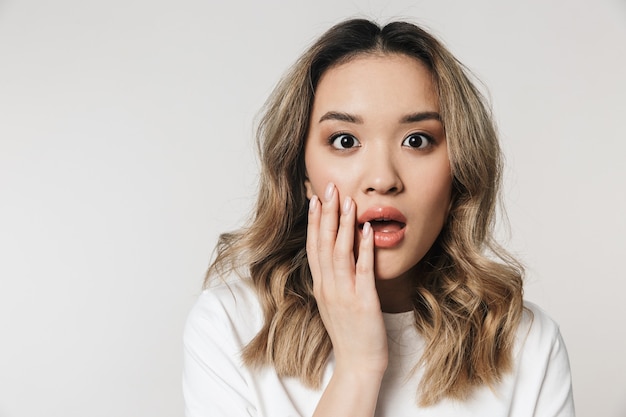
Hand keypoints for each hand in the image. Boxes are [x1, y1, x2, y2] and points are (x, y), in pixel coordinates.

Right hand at [306, 183, 387, 375]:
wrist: (358, 364)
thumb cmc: (350, 334)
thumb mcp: (335, 304)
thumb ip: (334, 280)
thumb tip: (336, 257)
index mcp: (321, 286)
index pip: (313, 247)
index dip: (315, 222)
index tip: (315, 198)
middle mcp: (328, 287)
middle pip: (323, 244)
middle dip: (326, 214)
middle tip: (328, 188)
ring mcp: (344, 294)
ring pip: (339, 253)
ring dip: (342, 225)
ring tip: (346, 200)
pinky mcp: (364, 302)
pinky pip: (363, 270)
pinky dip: (363, 248)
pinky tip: (366, 229)